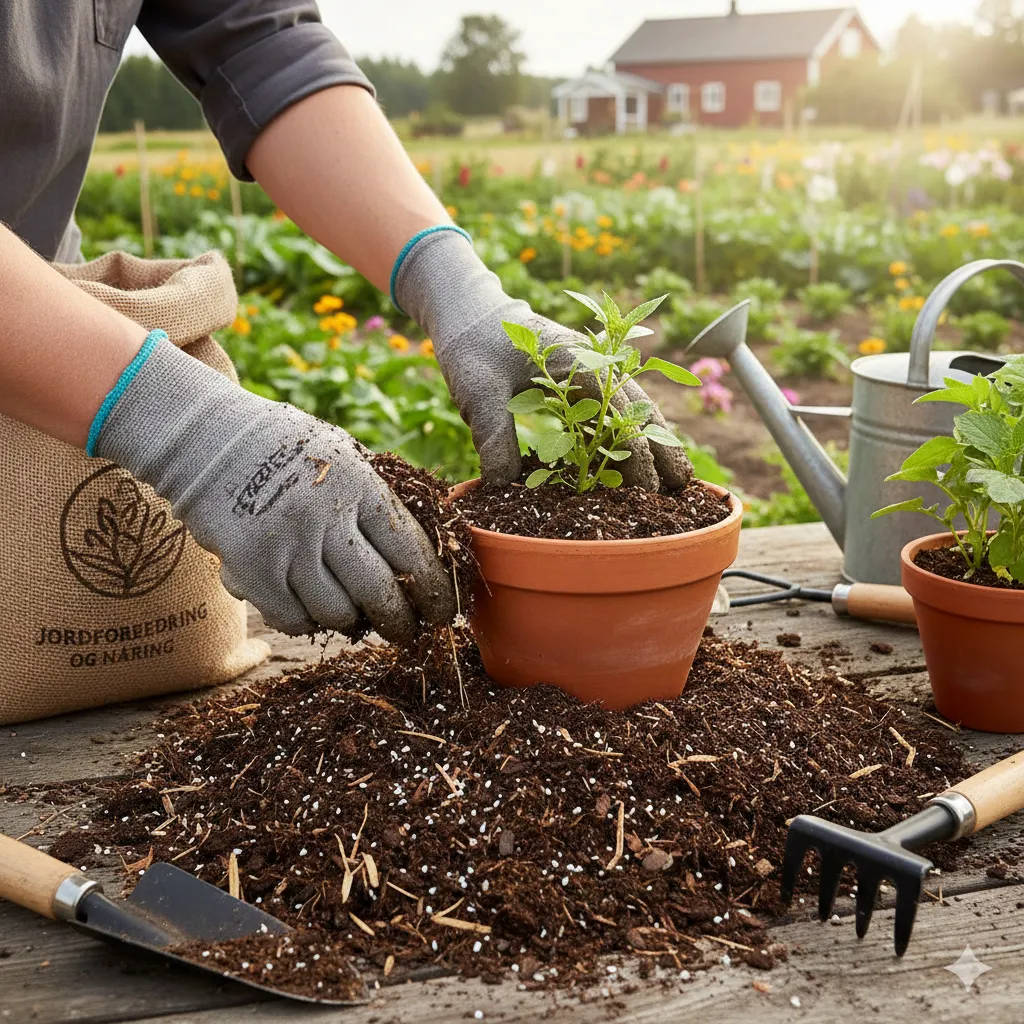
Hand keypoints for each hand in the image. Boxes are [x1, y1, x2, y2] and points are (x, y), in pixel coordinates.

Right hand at [94, 338, 454, 640]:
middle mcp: (325, 518)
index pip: (410, 549)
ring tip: (356, 614)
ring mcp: (286, 546)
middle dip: (402, 621)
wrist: (208, 439)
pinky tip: (311, 608)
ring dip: (353, 621)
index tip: (445, 611)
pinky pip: (293, 619)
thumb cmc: (286, 448)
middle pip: (379, 591)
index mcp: (358, 485)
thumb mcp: (343, 455)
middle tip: (408, 631)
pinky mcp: (251, 569)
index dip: (434, 588)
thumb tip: (426, 548)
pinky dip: (308, 622)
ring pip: (337, 612)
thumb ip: (378, 497)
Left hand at [395, 230, 691, 489]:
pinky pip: (613, 411)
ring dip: (655, 443)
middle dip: (662, 449)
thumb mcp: (478, 395)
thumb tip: (503, 490)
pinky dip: (630, 435)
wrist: (470, 316)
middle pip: (639, 410)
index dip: (638, 451)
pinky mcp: (580, 384)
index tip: (647, 487)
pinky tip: (641, 460)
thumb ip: (493, 439)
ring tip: (676, 482)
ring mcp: (591, 372)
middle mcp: (594, 365)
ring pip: (634, 411)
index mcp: (578, 361)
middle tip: (680, 491)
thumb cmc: (473, 348)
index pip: (620, 411)